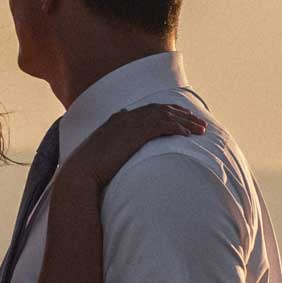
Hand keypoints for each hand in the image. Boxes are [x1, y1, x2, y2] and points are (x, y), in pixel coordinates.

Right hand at [64, 103, 202, 190]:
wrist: (80, 173)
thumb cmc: (87, 170)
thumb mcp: (99, 155)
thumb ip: (110, 148)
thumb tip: (113, 153)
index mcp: (117, 120)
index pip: (147, 110)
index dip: (166, 112)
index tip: (180, 116)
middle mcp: (125, 117)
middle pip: (160, 109)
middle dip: (181, 114)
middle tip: (197, 121)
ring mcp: (130, 123)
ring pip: (166, 115)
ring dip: (186, 121)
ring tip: (201, 129)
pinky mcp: (137, 133)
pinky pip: (164, 125)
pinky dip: (179, 127)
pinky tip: (190, 134)